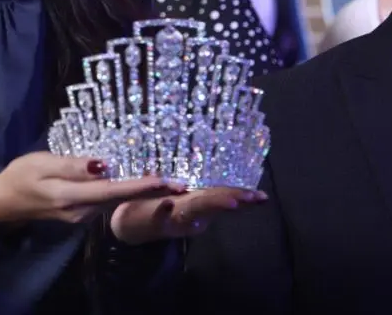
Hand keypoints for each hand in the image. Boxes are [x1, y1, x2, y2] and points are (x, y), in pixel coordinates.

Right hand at [0, 152, 176, 226]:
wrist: (3, 203)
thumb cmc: (20, 176)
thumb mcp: (42, 164)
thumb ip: (72, 165)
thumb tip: (103, 164)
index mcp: (72, 198)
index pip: (114, 191)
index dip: (141, 185)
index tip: (165, 180)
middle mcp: (83, 212)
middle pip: (122, 200)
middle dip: (152, 192)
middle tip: (181, 182)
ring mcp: (83, 216)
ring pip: (117, 202)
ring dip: (142, 193)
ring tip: (168, 181)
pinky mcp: (81, 213)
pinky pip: (109, 202)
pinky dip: (127, 193)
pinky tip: (141, 184)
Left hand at [110, 187, 266, 245]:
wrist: (129, 224)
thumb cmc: (157, 204)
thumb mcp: (183, 195)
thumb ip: (203, 187)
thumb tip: (226, 168)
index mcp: (196, 202)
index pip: (223, 196)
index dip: (243, 196)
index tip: (261, 197)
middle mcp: (189, 212)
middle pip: (213, 204)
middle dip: (233, 200)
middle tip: (252, 199)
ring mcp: (172, 218)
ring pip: (193, 211)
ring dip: (209, 205)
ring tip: (230, 202)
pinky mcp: (152, 221)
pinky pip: (158, 216)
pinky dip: (164, 210)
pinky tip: (168, 203)